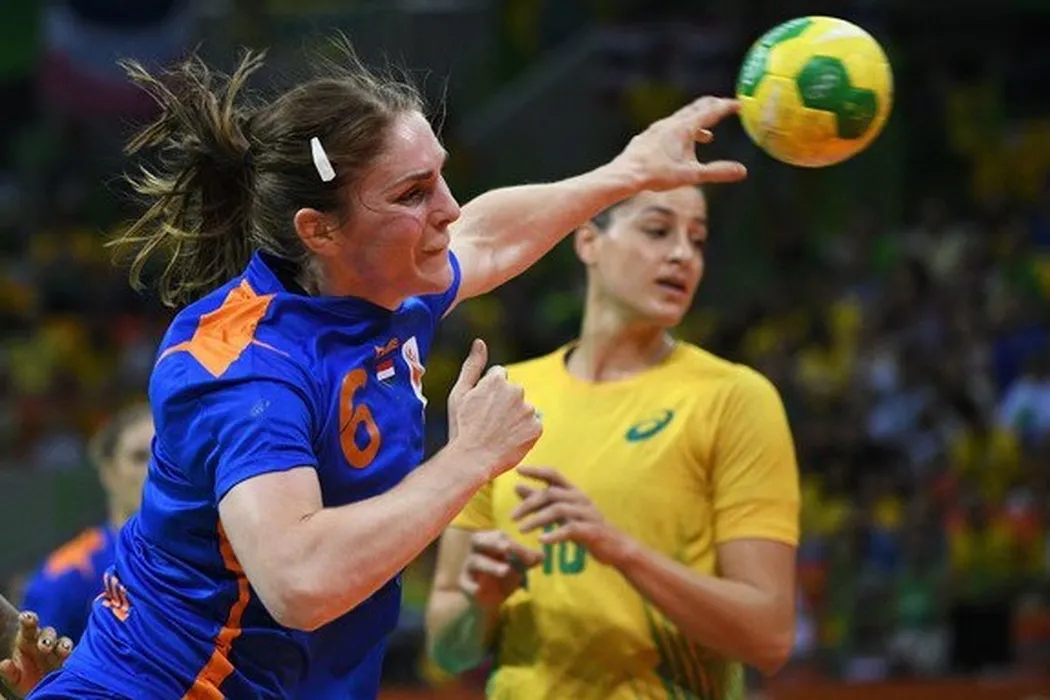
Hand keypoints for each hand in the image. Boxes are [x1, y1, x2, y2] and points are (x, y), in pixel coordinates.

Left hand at [0, 611, 72, 694]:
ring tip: (63, 651)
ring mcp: (58, 650)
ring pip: (63, 642)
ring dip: (63, 645)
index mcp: (27, 640)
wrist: (40, 688)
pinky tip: (71, 657)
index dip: (28, 620)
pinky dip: (73, 654)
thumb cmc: (25, 679)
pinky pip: (74, 654)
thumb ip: (9, 672)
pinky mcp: (69, 659)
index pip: (28, 627)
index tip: (26, 617)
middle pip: (48, 633)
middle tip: (44, 646)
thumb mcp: (14, 678)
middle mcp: (45, 641)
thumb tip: (5, 664)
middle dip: (47, 638)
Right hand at [447, 339, 542, 478]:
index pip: (499, 377)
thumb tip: (480, 342)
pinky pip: (532, 425)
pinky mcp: (537, 428)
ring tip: (498, 433)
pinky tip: (509, 440)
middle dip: (504, 403)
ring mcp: (528, 410)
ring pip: (523, 409)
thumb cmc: (462, 426)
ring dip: (515, 417)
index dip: (488, 393)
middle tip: (488, 422)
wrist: (472, 460)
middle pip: (513, 392)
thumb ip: (472, 366)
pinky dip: (524, 432)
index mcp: (497, 380)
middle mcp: (516, 391)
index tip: (480, 408)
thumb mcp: (459, 394)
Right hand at [458, 530, 542, 610]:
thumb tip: (541, 555)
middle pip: (478, 539)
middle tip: (507, 548)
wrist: (486, 601)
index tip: (531, 557)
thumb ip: (528, 561)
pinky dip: (471, 586)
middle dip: (493, 543)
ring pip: (475, 561)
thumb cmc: (502, 578)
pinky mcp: (463, 583)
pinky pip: (465, 582)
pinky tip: (478, 590)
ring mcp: (468, 566)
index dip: (515, 545)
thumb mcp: (517, 568)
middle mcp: (476, 550)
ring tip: (505, 571)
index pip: (500, 537)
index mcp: (489, 542)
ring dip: (490, 565)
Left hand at [511, 466, 633, 565]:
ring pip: (558, 510)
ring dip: (537, 519)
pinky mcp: (591, 531)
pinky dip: (554, 534)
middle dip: (529, 503)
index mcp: (574, 492)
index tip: (518, 471)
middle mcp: (580, 498)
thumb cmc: (586, 528)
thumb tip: (517, 487)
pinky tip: (542, 540)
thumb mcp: (562, 513)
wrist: (617, 547)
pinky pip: (570, 529)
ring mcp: (587, 514)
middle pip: (551, 494)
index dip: (536, 471)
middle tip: (511, 517)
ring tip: (521, 530)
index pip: (553, 474)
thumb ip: (541, 500)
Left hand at [611, 96, 746, 190]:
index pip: (710, 113)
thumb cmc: (656, 175)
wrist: (625, 174)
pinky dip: (681, 135)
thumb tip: (742, 171)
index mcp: (684, 128)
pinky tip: (678, 148)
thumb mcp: (691, 175)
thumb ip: (717, 172)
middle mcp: (670, 124)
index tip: (740, 104)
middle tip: (725, 106)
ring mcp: (657, 129)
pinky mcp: (648, 138)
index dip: (726, 108)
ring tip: (708, 137)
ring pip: (682, 121)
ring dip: (697, 125)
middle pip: (696, 109)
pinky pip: (669, 131)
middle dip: (712, 107)